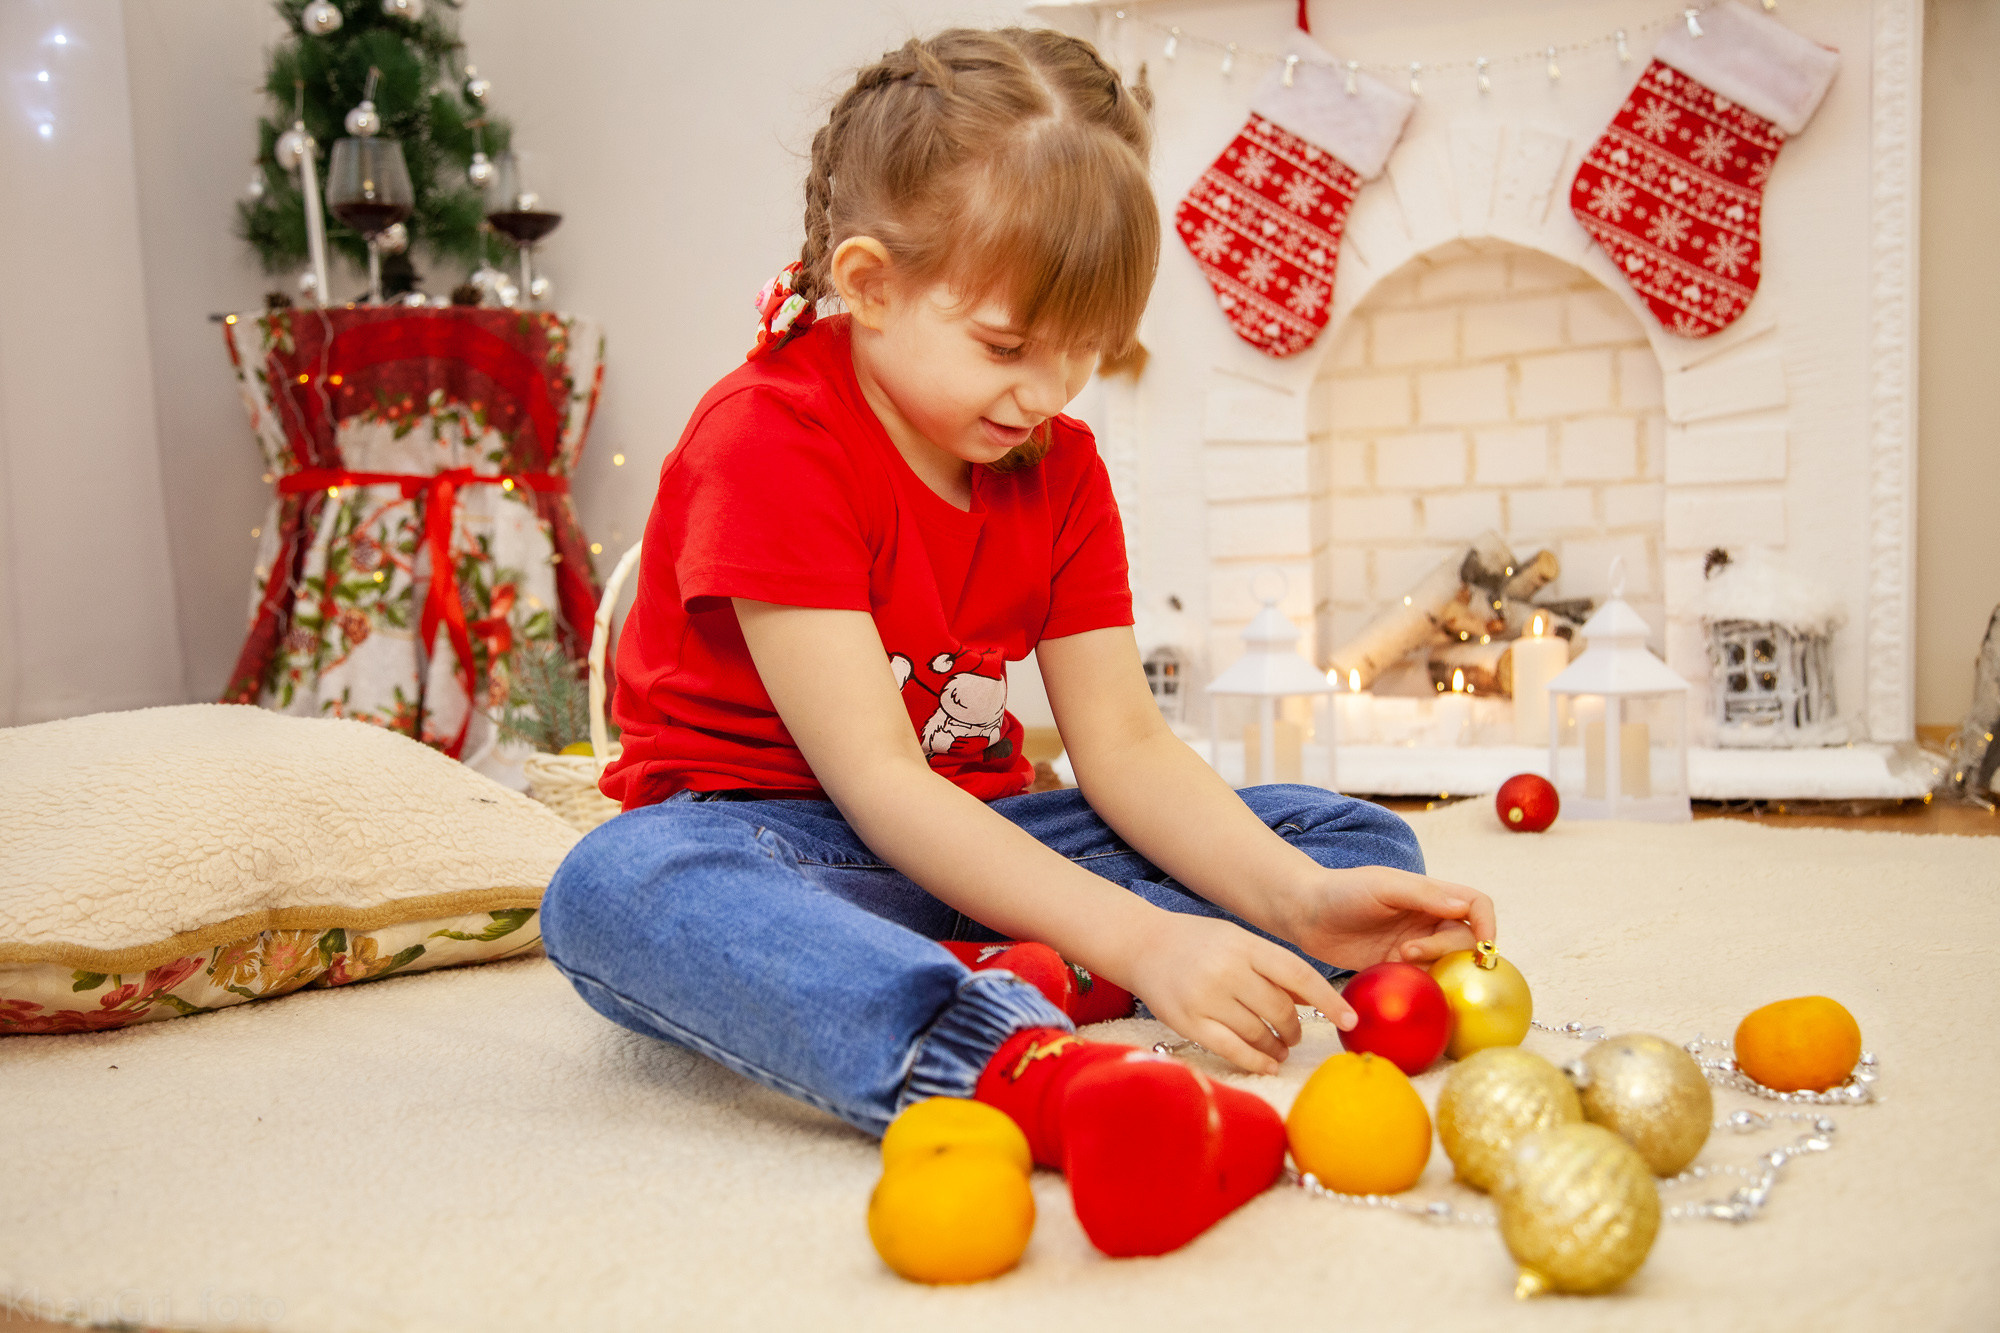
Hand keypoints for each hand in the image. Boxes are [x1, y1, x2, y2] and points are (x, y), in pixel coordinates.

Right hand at [1120, 913, 1351, 1076]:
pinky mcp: (1188, 1022)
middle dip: (1294, 1029)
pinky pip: (1232, 1049)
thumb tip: (1316, 999)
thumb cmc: (1200, 944)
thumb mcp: (1239, 941)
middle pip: (1279, 1010)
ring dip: (1276, 1047)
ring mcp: (1206, 997)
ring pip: (1258, 1033)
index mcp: (1246, 945)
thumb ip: (1274, 968)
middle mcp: (1227, 970)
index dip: (1327, 1000)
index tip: (1350, 1020)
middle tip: (1293, 1036)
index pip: (1298, 975)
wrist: (1143, 944)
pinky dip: (1255, 1061)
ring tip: (1278, 1050)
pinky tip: (1266, 1064)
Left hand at [1275, 866, 1496, 973]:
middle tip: (1409, 951)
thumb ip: (1424, 895)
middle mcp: (1428, 921)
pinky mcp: (1397, 968)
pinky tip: (1399, 982)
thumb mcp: (1383, 886)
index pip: (1476, 906)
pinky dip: (1421, 986)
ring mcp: (1414, 946)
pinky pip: (1423, 981)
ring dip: (1433, 969)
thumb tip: (1464, 906)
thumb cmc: (1343, 890)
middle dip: (1448, 950)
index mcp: (1431, 895)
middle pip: (1465, 941)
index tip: (1482, 946)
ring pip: (1446, 964)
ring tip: (1398, 961)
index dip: (1488, 924)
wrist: (1305, 912)